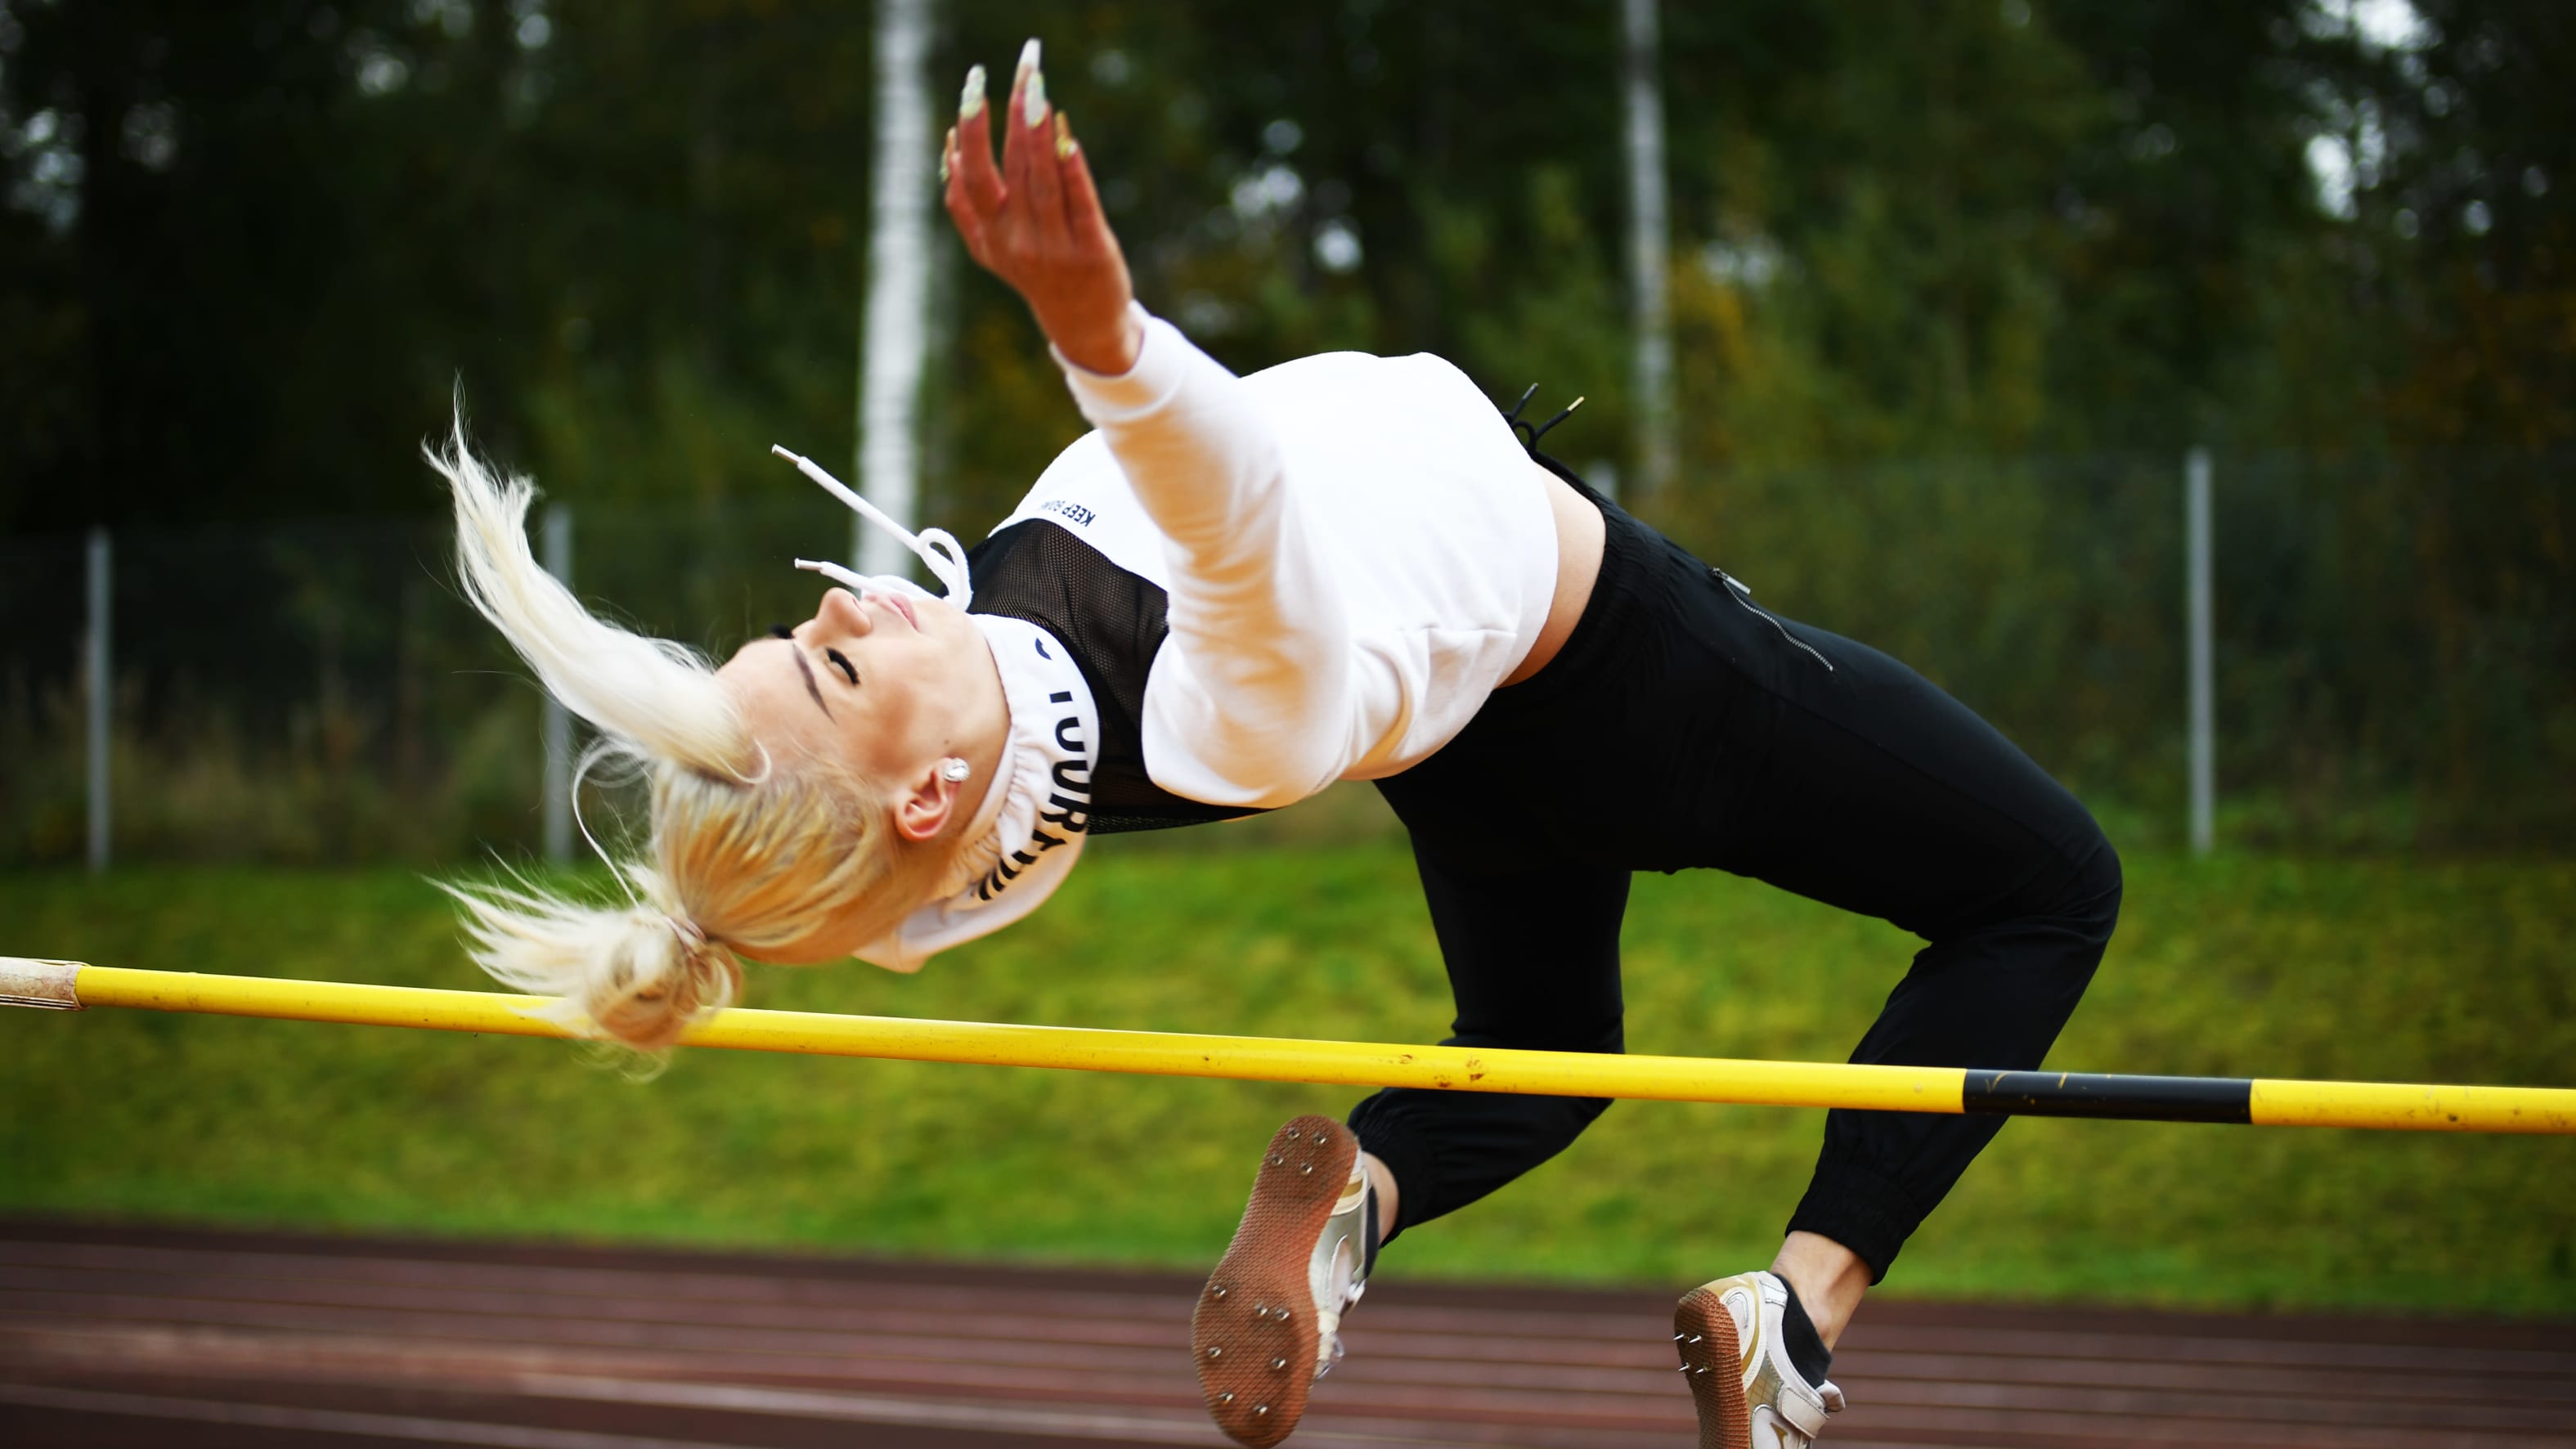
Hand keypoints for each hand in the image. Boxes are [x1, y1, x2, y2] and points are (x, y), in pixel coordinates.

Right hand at [944, 42, 1142, 376]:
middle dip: (1009, 118)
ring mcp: (1056, 249)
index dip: (969, 135)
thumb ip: (966, 207)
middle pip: (1009, 172)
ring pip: (1041, 184)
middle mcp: (1018, 244)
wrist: (1084, 325)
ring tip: (1036, 93)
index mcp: (990, 238)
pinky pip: (1081, 203)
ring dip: (1037, 137)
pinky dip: (1073, 170)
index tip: (971, 91)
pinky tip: (1066, 137)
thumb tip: (949, 147)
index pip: (972, 179)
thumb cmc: (1037, 274)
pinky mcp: (1093, 251)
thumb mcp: (990, 249)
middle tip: (1017, 73)